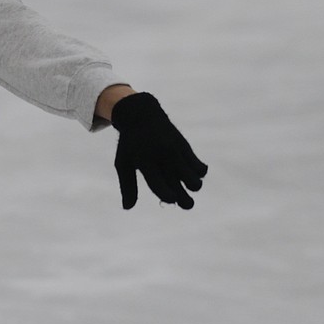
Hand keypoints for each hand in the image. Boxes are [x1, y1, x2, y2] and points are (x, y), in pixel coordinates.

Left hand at [110, 92, 206, 209]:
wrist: (142, 115)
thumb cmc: (130, 144)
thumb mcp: (123, 162)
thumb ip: (128, 186)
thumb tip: (127, 208)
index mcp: (144, 161)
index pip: (159, 185)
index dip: (168, 196)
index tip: (171, 199)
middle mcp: (162, 156)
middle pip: (181, 185)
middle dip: (186, 200)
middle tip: (183, 201)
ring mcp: (176, 151)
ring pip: (195, 178)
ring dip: (193, 186)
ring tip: (185, 184)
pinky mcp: (185, 147)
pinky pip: (200, 167)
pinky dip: (198, 174)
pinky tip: (189, 171)